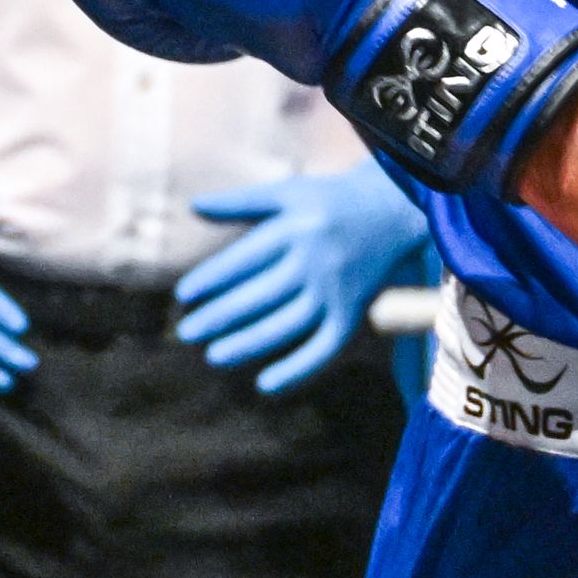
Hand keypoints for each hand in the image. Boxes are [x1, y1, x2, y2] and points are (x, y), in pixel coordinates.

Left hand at [172, 168, 428, 390]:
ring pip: (286, 326)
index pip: (242, 261)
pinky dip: (296, 370)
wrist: (394, 211)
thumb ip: (239, 202)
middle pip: (259, 297)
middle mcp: (313, 261)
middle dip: (219, 318)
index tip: (183, 297)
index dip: (211, 280)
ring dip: (248, 345)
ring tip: (214, 356)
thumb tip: (192, 206)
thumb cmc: (329, 200)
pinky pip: (323, 348)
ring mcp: (334, 291)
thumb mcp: (286, 192)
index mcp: (293, 229)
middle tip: (187, 333)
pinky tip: (265, 385)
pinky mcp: (352, 314)